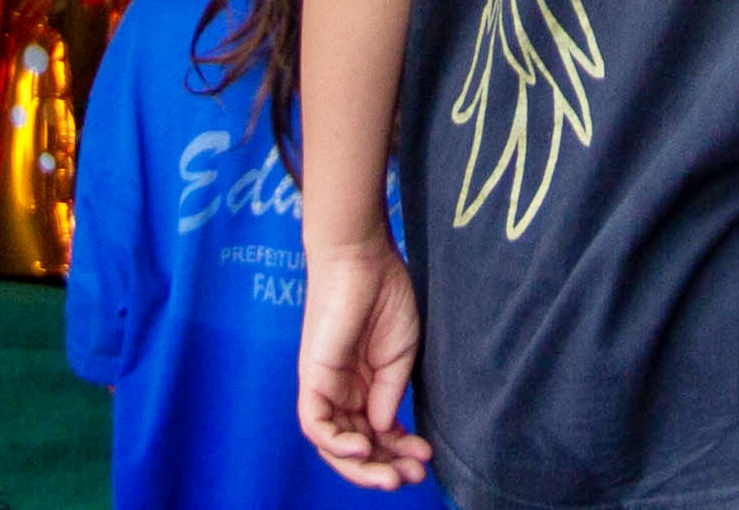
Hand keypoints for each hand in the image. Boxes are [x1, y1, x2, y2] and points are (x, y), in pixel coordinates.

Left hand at [295, 231, 430, 487]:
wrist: (364, 258)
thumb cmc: (386, 295)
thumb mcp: (400, 354)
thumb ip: (390, 394)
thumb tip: (384, 432)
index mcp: (366, 385)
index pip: (378, 433)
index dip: (400, 451)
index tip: (426, 460)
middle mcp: (343, 392)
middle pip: (356, 446)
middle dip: (383, 468)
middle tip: (411, 480)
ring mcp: (325, 386)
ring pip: (335, 445)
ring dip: (362, 466)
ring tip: (393, 476)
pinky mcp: (312, 377)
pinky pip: (315, 424)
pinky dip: (336, 443)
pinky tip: (364, 447)